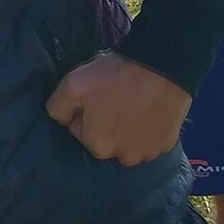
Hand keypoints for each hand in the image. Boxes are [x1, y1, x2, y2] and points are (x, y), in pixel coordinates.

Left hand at [46, 51, 190, 166]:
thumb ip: (56, 108)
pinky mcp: (167, 143)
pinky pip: (150, 136)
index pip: (79, 128)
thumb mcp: (71, 85)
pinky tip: (148, 106)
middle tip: (113, 94)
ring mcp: (149, 152)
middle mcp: (124, 157)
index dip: (83, 108)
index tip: (94, 94)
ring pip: (128, 139)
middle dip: (105, 119)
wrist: (162, 66)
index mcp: (98, 146)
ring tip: (132, 100)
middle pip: (105, 136)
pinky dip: (147, 126)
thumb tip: (60, 120)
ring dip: (127, 126)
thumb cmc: (115, 77)